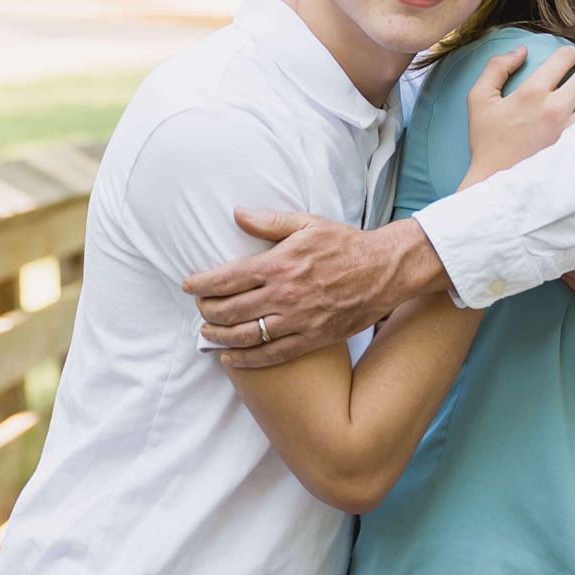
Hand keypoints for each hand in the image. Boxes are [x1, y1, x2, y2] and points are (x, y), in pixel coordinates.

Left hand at [185, 214, 445, 367]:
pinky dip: (247, 360)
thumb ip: (269, 221)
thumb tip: (237, 214)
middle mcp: (284, 294)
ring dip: (220, 338)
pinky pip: (273, 355)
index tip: (189, 286)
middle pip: (230, 310)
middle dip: (207, 312)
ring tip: (207, 335)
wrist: (386, 270)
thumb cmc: (346, 244)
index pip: (227, 278)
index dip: (201, 284)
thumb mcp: (308, 224)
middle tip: (200, 310)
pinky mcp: (313, 338)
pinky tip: (232, 359)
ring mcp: (298, 320)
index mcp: (279, 264)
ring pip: (246, 336)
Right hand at [462, 44, 574, 187]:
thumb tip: (521, 50)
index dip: (569, 53)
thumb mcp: (479, 99)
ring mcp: (573, 130)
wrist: (497, 184)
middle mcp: (557, 109)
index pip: (567, 55)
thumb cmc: (488, 142)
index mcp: (532, 93)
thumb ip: (496, 67)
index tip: (567, 61)